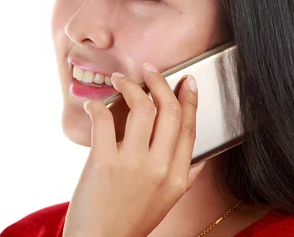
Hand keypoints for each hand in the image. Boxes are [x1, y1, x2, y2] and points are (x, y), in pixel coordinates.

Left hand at [62, 63, 199, 236]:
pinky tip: (94, 105)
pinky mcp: (104, 163)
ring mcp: (132, 165)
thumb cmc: (129, 222)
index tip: (186, 81)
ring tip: (120, 79)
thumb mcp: (166, 202)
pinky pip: (104, 120)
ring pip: (142, 108)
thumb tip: (199, 159)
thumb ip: (186, 178)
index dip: (190, 99)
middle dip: (161, 82)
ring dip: (130, 85)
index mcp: (177, 177)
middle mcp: (159, 168)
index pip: (189, 128)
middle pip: (170, 111)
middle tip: (150, 70)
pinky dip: (98, 106)